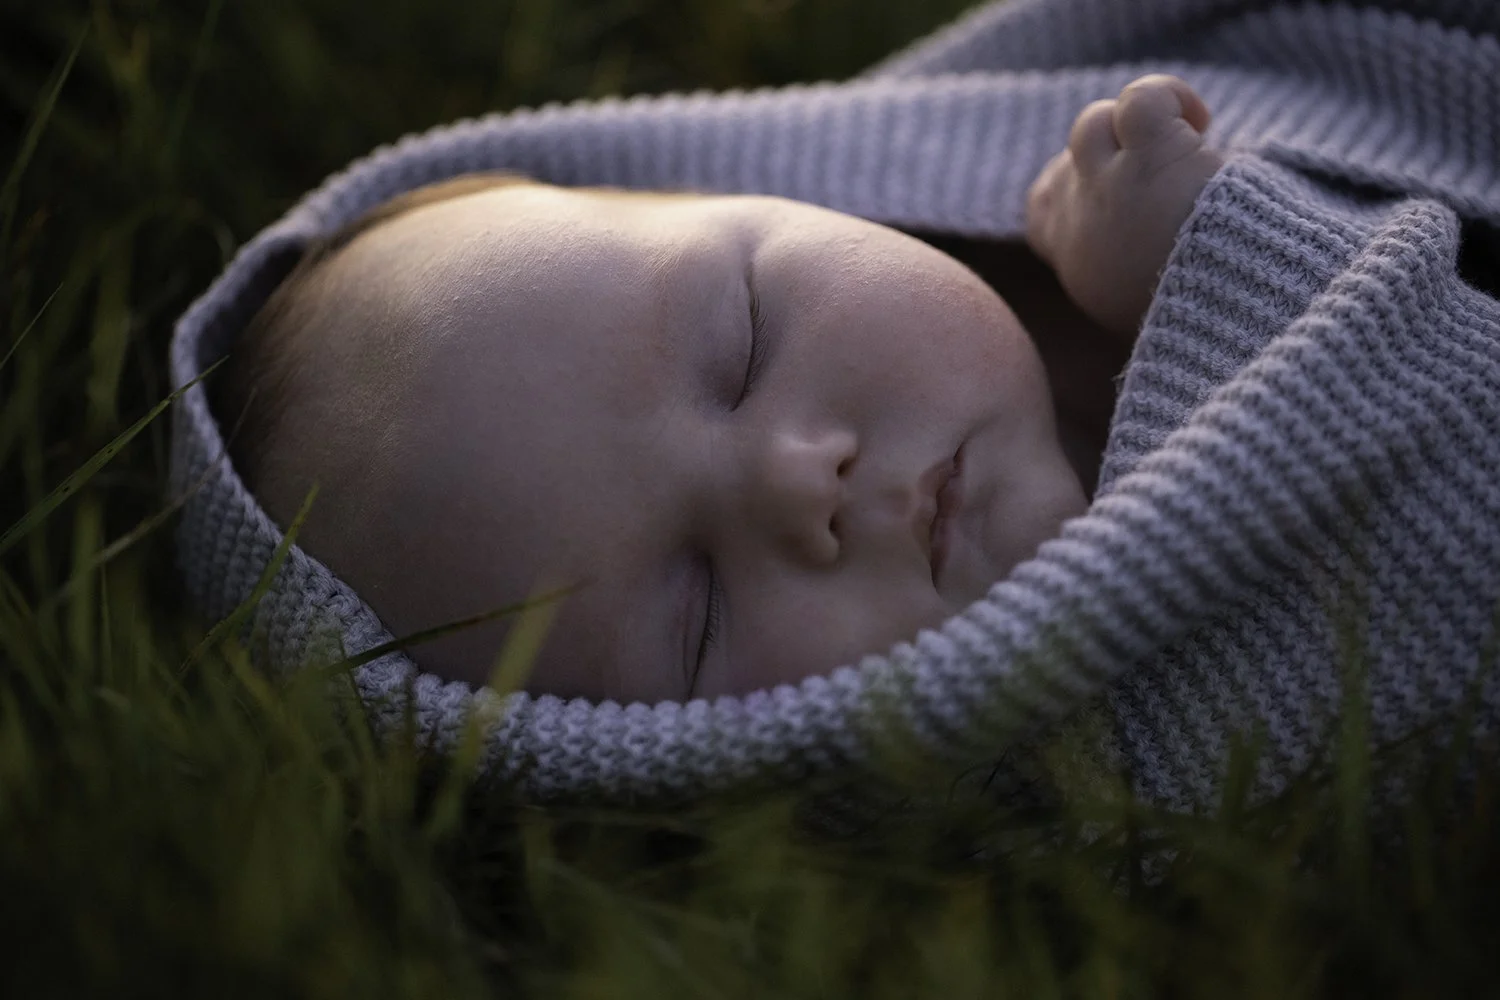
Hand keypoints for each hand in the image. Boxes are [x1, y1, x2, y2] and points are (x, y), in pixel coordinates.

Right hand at [1025, 75, 1224, 336]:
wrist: (1241, 313)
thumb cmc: (1214, 313)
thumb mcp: (1152, 304)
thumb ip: (1132, 269)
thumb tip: (1144, 232)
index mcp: (1081, 269)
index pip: (1043, 211)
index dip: (1077, 185)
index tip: (1126, 193)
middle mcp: (1081, 228)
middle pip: (1066, 163)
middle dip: (1112, 153)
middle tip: (1168, 170)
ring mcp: (1107, 189)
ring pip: (1092, 123)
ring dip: (1132, 122)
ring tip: (1188, 135)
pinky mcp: (1149, 158)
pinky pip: (1139, 100)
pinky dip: (1168, 95)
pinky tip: (1202, 119)